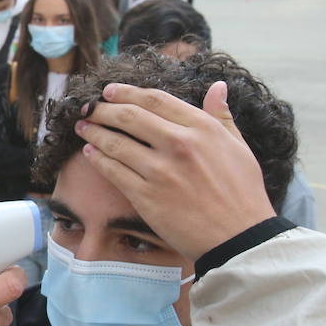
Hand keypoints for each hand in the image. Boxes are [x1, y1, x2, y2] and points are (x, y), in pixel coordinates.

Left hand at [74, 82, 275, 260]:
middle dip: (102, 109)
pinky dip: (98, 159)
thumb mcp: (239, 147)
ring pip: (116, 142)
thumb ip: (222, 115)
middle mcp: (179, 144)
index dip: (127, 92)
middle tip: (88, 108)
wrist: (240, 238)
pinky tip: (90, 153)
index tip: (110, 91)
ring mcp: (161, 170)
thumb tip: (217, 86)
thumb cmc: (243, 194)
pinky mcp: (147, 196)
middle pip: (129, 116)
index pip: (155, 99)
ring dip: (94, 132)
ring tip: (82, 127)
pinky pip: (113, 171)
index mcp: (202, 128)